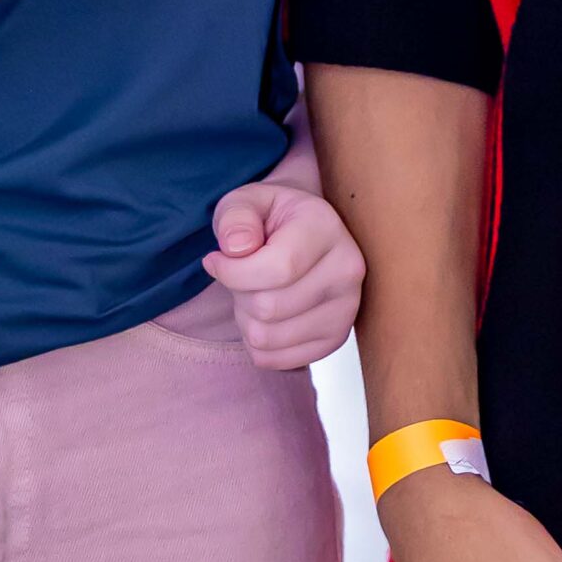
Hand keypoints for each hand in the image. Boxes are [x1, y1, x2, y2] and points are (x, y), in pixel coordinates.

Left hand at [202, 181, 364, 368]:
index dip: (231, 272)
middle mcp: (347, 269)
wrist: (304, 232)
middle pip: (268, 307)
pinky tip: (265, 314)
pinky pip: (275, 360)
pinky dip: (256, 343)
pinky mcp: (335, 338)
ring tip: (254, 292)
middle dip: (238, 294)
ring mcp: (346, 308)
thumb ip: (235, 216)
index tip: (215, 259)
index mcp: (326, 227)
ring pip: (267, 337)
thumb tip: (237, 248)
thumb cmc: (270, 218)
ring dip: (245, 319)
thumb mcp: (246, 201)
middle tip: (240, 275)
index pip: (276, 269)